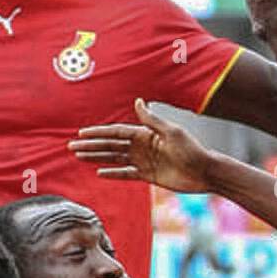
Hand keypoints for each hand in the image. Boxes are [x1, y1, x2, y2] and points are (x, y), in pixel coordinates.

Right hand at [70, 99, 216, 193]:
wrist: (204, 172)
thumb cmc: (191, 149)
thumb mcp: (171, 131)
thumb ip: (151, 119)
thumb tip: (137, 101)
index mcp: (145, 134)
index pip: (116, 133)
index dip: (98, 133)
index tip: (82, 133)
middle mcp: (141, 146)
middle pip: (111, 146)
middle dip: (91, 146)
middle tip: (72, 147)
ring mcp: (143, 161)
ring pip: (114, 159)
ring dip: (97, 158)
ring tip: (79, 157)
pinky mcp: (147, 176)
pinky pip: (125, 173)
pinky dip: (113, 173)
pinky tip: (99, 172)